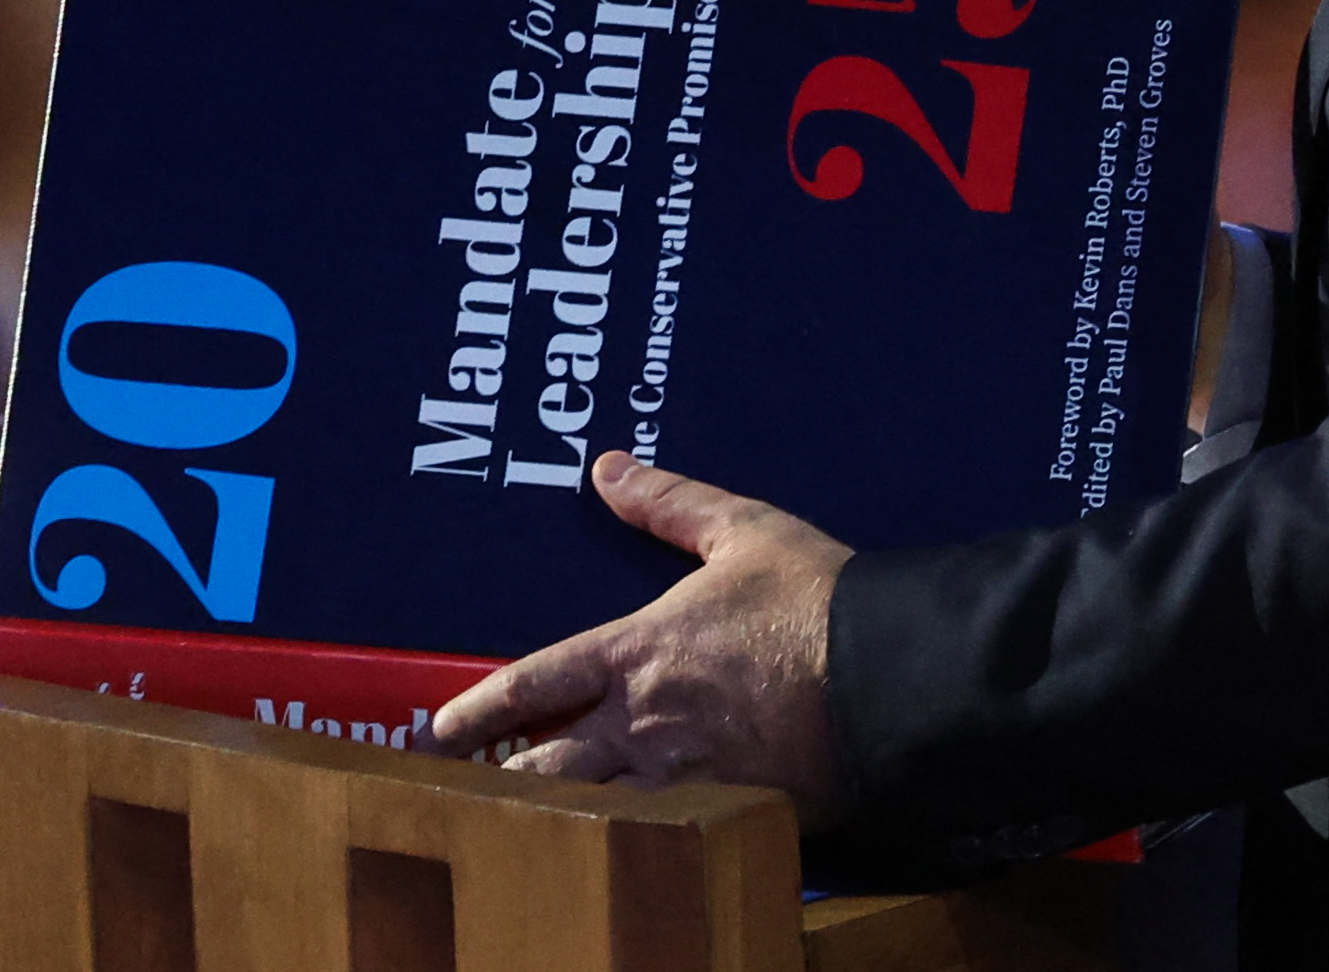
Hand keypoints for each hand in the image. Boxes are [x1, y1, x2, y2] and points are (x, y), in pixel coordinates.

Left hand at [425, 451, 852, 824]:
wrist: (887, 670)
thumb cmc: (814, 597)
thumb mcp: (741, 530)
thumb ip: (671, 501)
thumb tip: (608, 468)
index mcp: (636, 650)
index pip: (533, 683)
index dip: (478, 709)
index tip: (441, 729)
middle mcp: (642, 721)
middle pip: (542, 765)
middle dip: (498, 781)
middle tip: (463, 792)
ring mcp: (680, 776)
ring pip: (587, 813)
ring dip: (547, 820)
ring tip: (514, 831)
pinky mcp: (724, 813)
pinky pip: (654, 841)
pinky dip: (622, 849)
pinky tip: (606, 859)